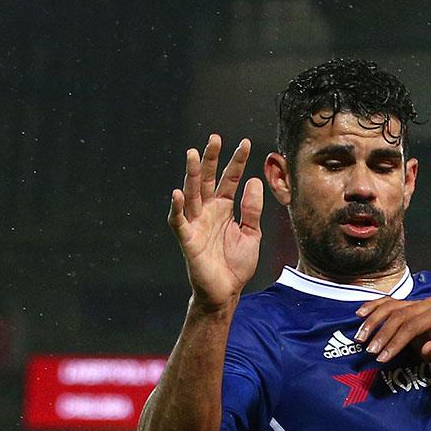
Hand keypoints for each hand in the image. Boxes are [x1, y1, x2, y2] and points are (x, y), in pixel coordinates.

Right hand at [169, 134, 262, 313]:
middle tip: (215, 138)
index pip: (230, 179)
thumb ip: (252, 209)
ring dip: (192, 175)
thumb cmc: (235, 264)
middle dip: (210, 159)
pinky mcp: (187, 239)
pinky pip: (178, 221)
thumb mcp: (251, 233)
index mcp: (223, 208)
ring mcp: (195, 223)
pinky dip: (176, 207)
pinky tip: (177, 193)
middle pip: (207, 180)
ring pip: (191, 194)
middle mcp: (207, 211)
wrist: (226, 292)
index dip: (237, 162)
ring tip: (193, 154)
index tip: (247, 143)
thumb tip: (253, 181)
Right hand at [354, 297, 430, 379]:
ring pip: (390, 307)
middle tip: (370, 351)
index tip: (382, 357)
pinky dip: (373, 307)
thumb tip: (427, 347)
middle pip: (399, 316)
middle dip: (382, 334)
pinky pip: (387, 303)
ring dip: (373, 322)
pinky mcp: (408, 306)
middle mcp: (428, 305)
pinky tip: (360, 314)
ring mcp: (417, 303)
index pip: (412, 326)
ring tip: (360, 338)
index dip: (395, 341)